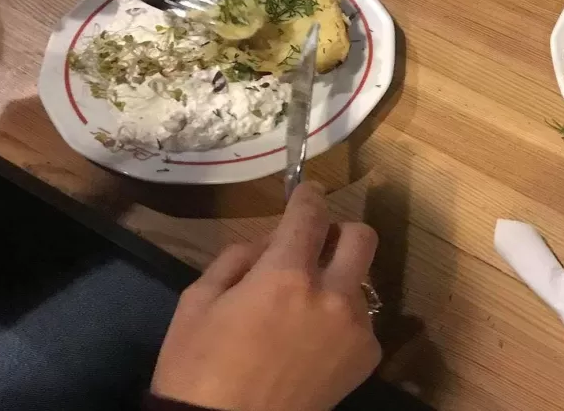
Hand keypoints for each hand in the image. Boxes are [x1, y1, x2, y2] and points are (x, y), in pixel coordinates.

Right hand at [152, 183, 380, 410]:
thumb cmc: (198, 370)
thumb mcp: (198, 302)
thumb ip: (238, 258)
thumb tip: (270, 241)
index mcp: (285, 276)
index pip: (311, 214)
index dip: (309, 196)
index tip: (307, 193)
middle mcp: (331, 296)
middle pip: (361, 237)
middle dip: (340, 232)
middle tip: (316, 245)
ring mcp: (355, 329)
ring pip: (359, 282)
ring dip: (337, 283)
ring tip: (303, 311)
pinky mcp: (365, 359)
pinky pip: (361, 322)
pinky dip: (340, 322)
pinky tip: (311, 343)